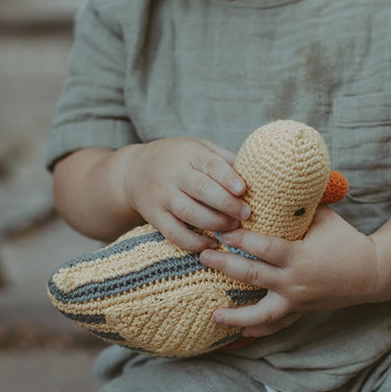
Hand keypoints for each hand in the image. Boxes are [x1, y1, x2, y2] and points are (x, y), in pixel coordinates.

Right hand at [122, 137, 250, 252]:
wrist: (134, 171)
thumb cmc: (177, 159)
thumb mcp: (198, 148)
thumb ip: (224, 159)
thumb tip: (256, 174)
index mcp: (189, 154)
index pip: (210, 165)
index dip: (227, 177)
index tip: (243, 189)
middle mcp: (174, 175)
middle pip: (201, 190)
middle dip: (226, 204)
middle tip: (246, 213)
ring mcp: (162, 196)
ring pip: (189, 213)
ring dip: (215, 223)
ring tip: (233, 227)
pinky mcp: (154, 216)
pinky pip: (174, 233)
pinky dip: (193, 242)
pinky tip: (211, 243)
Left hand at [199, 207, 377, 336]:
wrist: (373, 273)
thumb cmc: (346, 240)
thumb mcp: (325, 218)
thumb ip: (298, 206)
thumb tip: (275, 183)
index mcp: (300, 257)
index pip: (265, 248)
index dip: (242, 240)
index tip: (222, 231)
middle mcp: (295, 282)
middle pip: (253, 276)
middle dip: (226, 266)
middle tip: (203, 257)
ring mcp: (297, 301)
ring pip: (262, 313)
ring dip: (236, 315)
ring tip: (213, 314)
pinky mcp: (301, 311)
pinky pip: (277, 325)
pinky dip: (259, 329)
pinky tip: (241, 332)